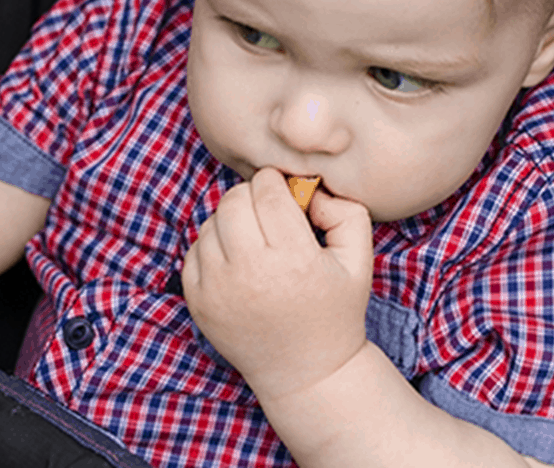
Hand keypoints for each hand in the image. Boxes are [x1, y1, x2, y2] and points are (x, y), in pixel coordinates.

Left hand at [181, 167, 373, 400]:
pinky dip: (212, 247)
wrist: (306, 372)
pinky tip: (236, 260)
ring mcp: (217, 289)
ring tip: (254, 239)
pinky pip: (194, 251)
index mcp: (293, 259)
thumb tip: (310, 190)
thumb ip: (346, 213)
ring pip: (210, 223)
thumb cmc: (334, 312)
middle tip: (266, 210)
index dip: (274, 182)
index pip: (267, 191)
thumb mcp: (360, 262)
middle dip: (250, 196)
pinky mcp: (198, 302)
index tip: (282, 190)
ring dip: (231, 221)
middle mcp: (250, 273)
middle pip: (233, 201)